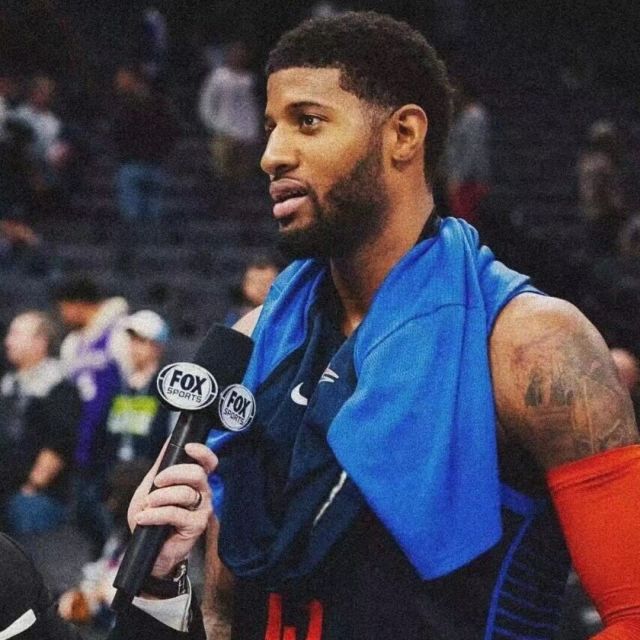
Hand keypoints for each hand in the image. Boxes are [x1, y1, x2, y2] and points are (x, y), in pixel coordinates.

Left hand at [128, 442, 216, 577]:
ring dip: (160, 497)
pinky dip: (155, 514)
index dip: (202, 452)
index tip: (188, 448)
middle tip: (156, 482)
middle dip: (173, 474)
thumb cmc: (152, 517)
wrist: (147, 550)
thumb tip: (169, 441)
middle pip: (197, 474)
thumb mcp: (151, 488)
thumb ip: (160, 467)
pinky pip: (175, 513)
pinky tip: (144, 517)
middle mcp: (203, 493)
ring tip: (147, 506)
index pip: (208, 462)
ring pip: (185, 493)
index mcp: (195, 481)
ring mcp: (202, 510)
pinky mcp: (196, 526)